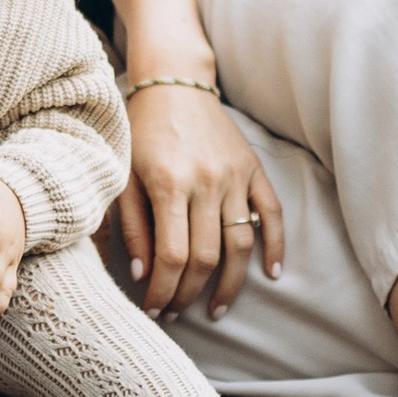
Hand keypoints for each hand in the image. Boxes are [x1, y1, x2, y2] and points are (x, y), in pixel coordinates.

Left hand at [116, 76, 283, 322]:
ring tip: (215, 309)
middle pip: (206, 257)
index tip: (154, 310)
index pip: (172, 256)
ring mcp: (235, 176)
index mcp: (168, 183)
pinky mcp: (254, 168)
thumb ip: (131, 225)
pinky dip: (275, 246)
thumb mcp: (122, 176)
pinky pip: (272, 213)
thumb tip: (144, 275)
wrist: (173, 84)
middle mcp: (206, 181)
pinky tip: (270, 274)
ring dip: (231, 285)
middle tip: (176, 313)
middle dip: (189, 294)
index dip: (164, 291)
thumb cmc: (140, 133)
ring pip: (240, 244)